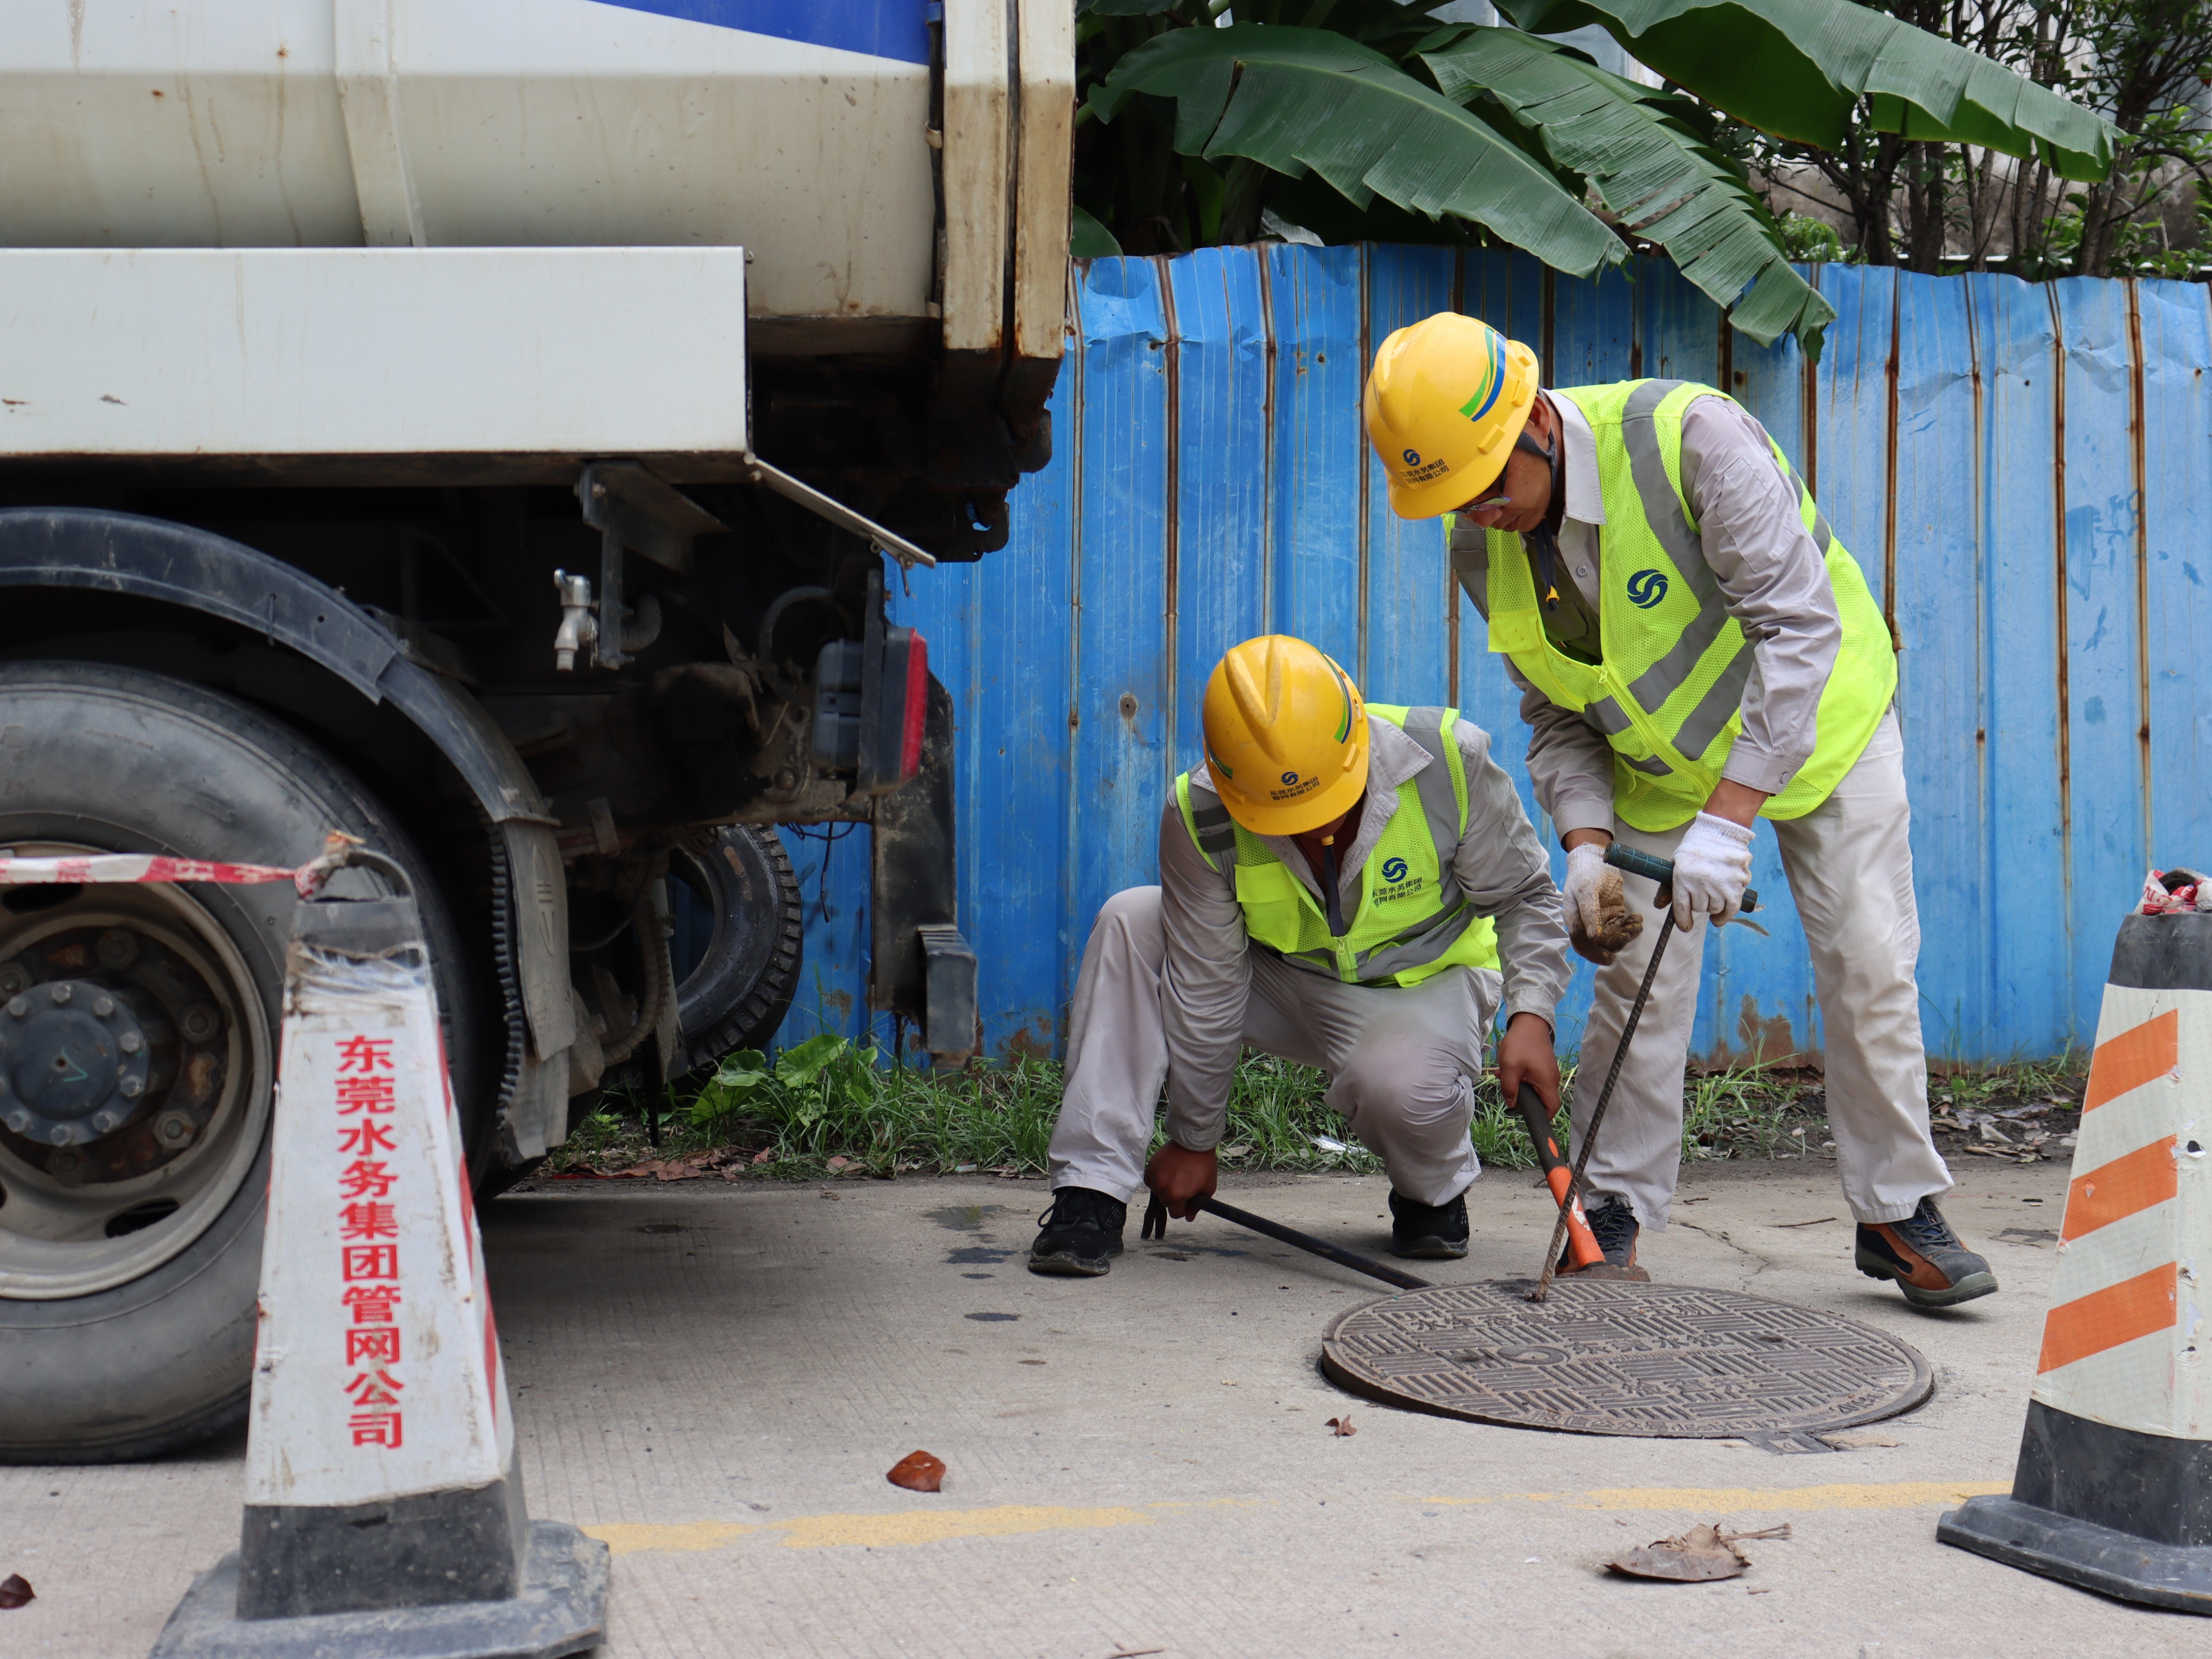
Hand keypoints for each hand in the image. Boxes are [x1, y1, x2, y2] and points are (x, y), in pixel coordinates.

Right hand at [1145, 1141, 1217, 1221]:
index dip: (1183, 1208)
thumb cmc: (1203, 1165)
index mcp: (1177, 1196)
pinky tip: (1167, 1172)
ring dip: (1164, 1189)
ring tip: (1175, 1177)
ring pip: (1157, 1192)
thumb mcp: (1207, 1188)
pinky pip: (1150, 1181)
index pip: (1176, 1214)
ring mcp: (1155, 1177)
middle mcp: (1163, 1189)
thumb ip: (1197, 1206)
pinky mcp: (1151, 1167)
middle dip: (1174, 1199)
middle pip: (1166, 1203)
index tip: (1187, 1199)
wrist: (1193, 1142)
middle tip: (1182, 1185)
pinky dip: (1156, 1179)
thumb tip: (1188, 1218)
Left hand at [1495, 1011, 1559, 1118]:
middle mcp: (1552, 1079)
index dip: (1541, 1117)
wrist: (1529, 1021)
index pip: (1551, 1108)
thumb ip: (1509, 1088)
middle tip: (1507, 1090)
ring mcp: (1548, 1072)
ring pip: (1535, 1088)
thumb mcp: (1509, 1067)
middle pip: (1541, 1099)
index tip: (1527, 1116)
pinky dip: (1521, 1077)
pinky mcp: (1543, 1065)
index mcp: (1547, 1082)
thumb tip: (1512, 1104)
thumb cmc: (1520, 1043)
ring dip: (1518, 1085)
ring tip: (1502, 1075)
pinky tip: (1508, 1069)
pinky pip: (1533, 1078)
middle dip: (1523, 1098)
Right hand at [1564, 843, 1642, 964]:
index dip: (1594, 954)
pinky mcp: (1612, 914)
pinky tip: (1637, 918)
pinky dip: (1630, 926)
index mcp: (1575, 919)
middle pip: (1599, 944)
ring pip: (1613, 937)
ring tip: (1636, 925)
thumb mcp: (1586, 891)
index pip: (1582, 944)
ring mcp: (1600, 919)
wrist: (1595, 857)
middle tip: (1628, 934)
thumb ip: (1589, 914)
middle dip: (1615, 943)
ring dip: (1625, 934)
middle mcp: (1587, 923)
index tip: (1610, 957)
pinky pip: (1621, 927)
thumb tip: (1594, 938)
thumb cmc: (1586, 872)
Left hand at [1669, 811, 1754, 928]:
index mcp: (1682, 877)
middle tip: (1702, 891)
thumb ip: (1667, 886)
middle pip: (1700, 908)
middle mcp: (1701, 883)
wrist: (1719, 831)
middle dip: (1699, 903)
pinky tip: (1720, 917)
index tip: (1686, 926)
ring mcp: (1721, 884)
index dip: (1683, 921)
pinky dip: (1726, 915)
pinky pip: (1732, 908)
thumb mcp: (1676, 864)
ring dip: (1713, 905)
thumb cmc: (1695, 848)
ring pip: (1715, 908)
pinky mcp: (1738, 884)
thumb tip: (1659, 906)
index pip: (1682, 908)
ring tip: (1713, 892)